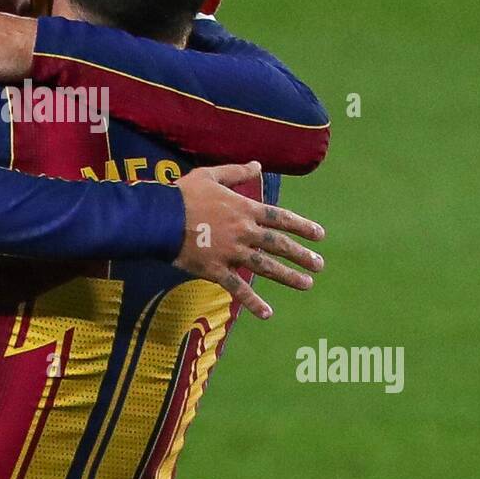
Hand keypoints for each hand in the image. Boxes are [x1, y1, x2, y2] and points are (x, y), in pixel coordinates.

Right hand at [173, 161, 325, 318]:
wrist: (160, 217)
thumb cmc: (183, 194)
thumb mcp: (211, 175)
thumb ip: (237, 172)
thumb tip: (258, 164)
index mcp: (244, 209)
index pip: (281, 218)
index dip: (302, 226)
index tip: (319, 235)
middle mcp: (243, 232)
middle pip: (279, 244)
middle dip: (301, 255)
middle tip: (319, 264)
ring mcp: (231, 252)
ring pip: (266, 266)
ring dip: (289, 276)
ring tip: (307, 284)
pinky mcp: (216, 269)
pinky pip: (237, 288)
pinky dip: (253, 301)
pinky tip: (268, 313)